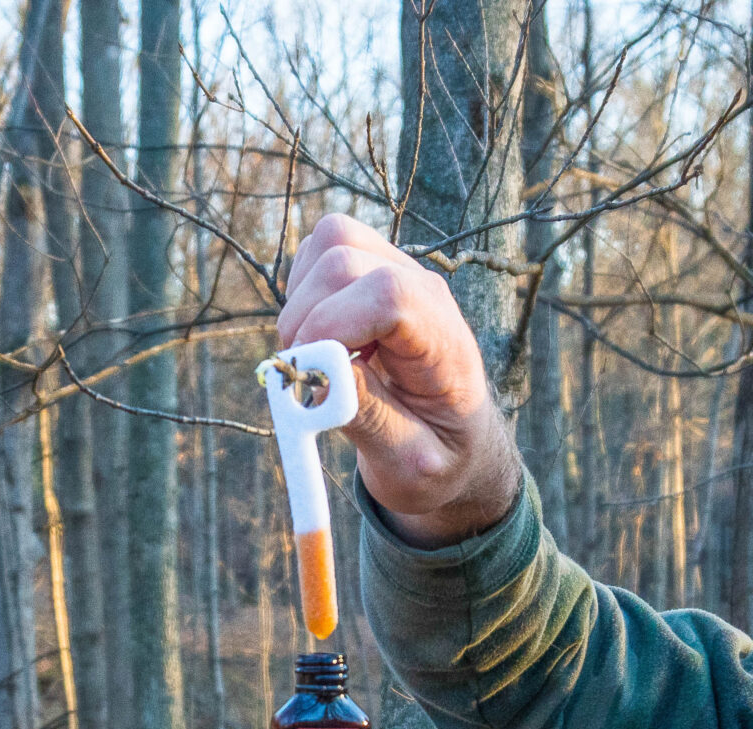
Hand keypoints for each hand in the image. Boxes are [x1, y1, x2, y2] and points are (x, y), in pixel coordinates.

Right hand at [277, 214, 523, 546]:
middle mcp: (423, 293)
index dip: (333, 325)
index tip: (309, 375)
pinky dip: (301, 291)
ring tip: (313, 356)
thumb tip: (323, 375)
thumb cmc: (435, 456)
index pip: (389, 295)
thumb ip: (371, 419)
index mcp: (443, 342)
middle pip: (345, 258)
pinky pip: (320, 251)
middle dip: (305, 318)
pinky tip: (317, 336)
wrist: (451, 440)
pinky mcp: (372, 269)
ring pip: (330, 241)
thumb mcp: (409, 463)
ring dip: (301, 300)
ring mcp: (398, 273)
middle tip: (301, 375)